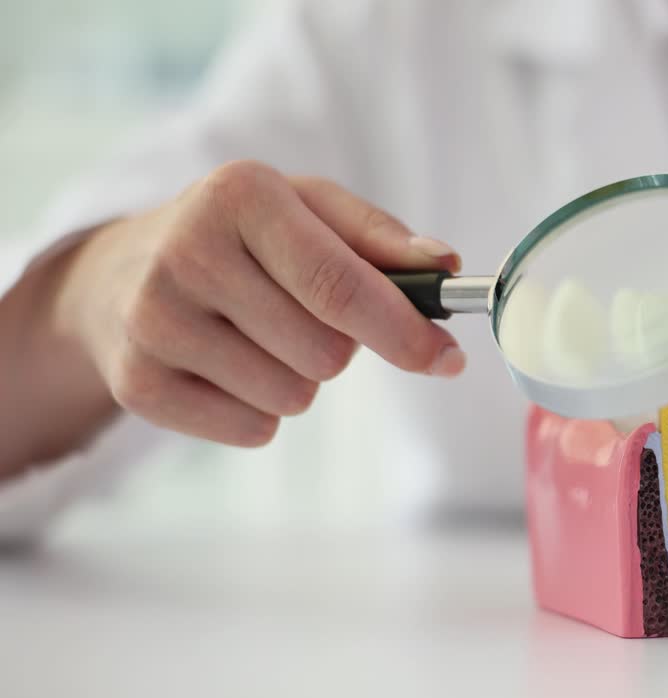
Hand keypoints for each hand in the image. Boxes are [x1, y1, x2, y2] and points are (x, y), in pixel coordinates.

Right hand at [50, 160, 463, 447]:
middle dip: (339, 347)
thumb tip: (444, 266)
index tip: (447, 359)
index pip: (339, 285)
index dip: (403, 332)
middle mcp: (187, 251)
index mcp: (240, 195)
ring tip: (258, 338)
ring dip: (299, 379)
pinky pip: (252, 431)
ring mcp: (153, 320)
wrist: (119, 274)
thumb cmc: (242, 238)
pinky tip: (225, 368)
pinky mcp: (137, 383)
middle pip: (326, 353)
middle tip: (302, 316)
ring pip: (293, 397)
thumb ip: (382, 237)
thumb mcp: (309, 210)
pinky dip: (258, 411)